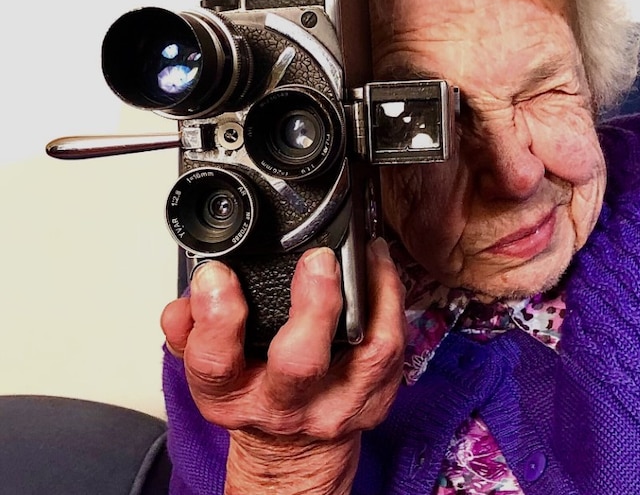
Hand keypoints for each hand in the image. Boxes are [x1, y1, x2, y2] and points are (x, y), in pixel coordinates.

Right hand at [160, 239, 405, 493]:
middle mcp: (285, 405)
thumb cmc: (254, 394)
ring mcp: (336, 403)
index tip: (217, 275)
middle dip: (311, 309)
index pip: (215, 362)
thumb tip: (185, 299)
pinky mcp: (375, 397)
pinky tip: (381, 270)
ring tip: (364, 255)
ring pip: (366, 354)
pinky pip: (393, 347)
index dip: (215, 317)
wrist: (293, 446)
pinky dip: (392, 302)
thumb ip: (190, 329)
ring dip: (371, 297)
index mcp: (232, 395)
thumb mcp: (211, 368)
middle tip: (316, 263)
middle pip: (299, 364)